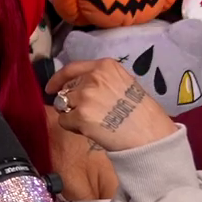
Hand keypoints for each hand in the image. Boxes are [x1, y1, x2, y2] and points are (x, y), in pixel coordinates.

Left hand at [46, 59, 177, 153]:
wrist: (151, 135)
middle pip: (67, 90)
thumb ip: (103, 81)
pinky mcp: (80, 116)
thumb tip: (81, 87)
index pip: (72, 68)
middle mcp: (93, 77)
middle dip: (71, 103)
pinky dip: (73, 127)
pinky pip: (64, 120)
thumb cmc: (143, 114)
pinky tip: (90, 131)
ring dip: (72, 115)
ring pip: (63, 105)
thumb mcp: (125, 84)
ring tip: (92, 123)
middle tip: (88, 115)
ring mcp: (85, 96)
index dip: (58, 79)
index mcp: (106, 66)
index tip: (51, 88)